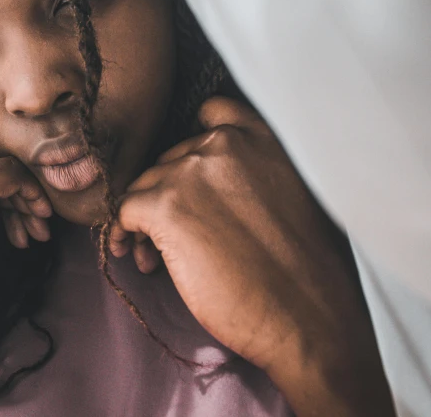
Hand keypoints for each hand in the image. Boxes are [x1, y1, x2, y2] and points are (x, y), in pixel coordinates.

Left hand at [116, 97, 392, 415]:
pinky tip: (130, 252)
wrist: (308, 316)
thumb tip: (205, 184)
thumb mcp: (292, 192)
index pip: (211, 113)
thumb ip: (252, 169)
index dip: (194, 148)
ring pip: (145, 184)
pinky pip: (124, 209)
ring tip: (154, 256)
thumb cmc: (303, 268)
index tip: (189, 180)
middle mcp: (223, 143)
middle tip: (173, 237)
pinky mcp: (164, 206)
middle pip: (171, 159)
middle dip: (169, 194)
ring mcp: (191, 172)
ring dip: (145, 218)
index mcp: (260, 136)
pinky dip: (122, 230)